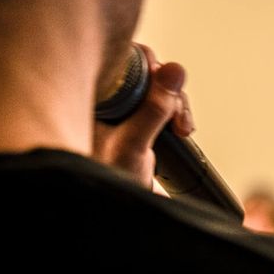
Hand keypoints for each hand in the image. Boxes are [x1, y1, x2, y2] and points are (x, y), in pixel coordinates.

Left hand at [93, 44, 193, 187]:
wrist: (117, 213)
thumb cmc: (108, 181)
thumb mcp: (133, 144)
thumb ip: (154, 107)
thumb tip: (174, 69)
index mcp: (92, 97)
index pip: (121, 60)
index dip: (149, 66)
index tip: (166, 86)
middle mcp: (106, 99)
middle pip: (146, 73)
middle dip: (170, 92)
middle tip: (177, 118)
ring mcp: (122, 111)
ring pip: (158, 89)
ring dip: (177, 106)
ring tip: (182, 130)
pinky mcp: (137, 122)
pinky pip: (161, 105)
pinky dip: (176, 115)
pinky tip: (181, 130)